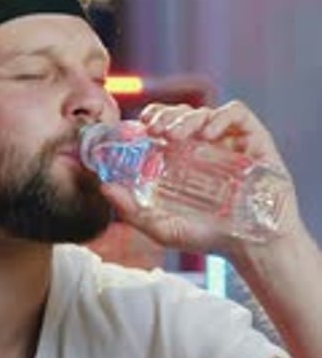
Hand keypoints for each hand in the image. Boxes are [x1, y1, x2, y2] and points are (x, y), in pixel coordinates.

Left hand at [100, 100, 298, 255]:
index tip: (135, 128)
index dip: (148, 120)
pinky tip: (208, 135)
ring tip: (175, 135)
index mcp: (182, 160)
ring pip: (204, 111)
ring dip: (186, 117)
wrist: (252, 246)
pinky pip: (236, 113)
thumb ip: (133, 212)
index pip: (161, 127)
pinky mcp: (254, 139)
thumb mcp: (164, 228)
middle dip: (164, 114)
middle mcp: (203, 147)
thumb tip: (104, 188)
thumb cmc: (209, 237)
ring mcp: (228, 142)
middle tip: (153, 128)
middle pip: (180, 114)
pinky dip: (220, 117)